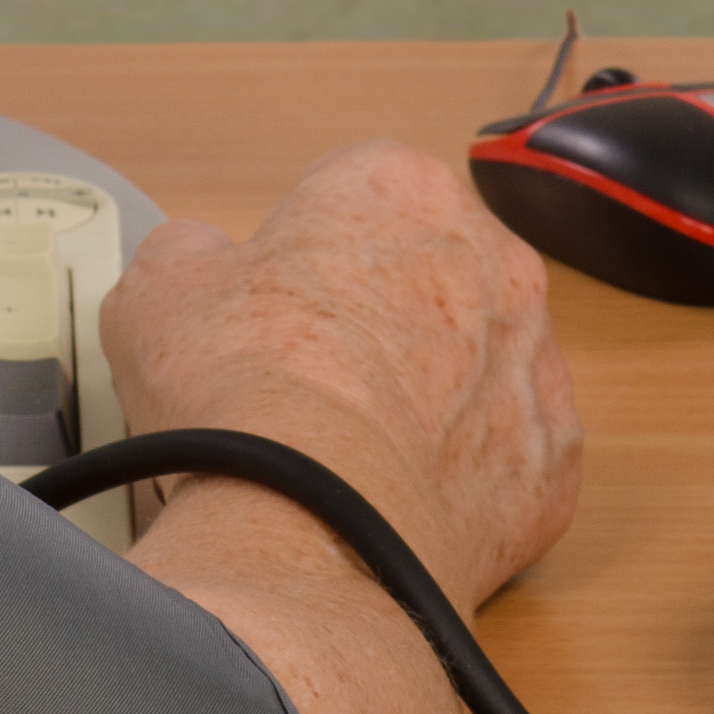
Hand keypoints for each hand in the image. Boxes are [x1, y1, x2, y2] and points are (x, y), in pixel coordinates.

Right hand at [104, 138, 584, 610]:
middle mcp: (491, 258)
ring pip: (479, 364)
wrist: (314, 525)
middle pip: (430, 272)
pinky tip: (395, 499)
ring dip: (430, 393)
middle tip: (308, 376)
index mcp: (400, 188)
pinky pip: (507, 456)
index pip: (352, 193)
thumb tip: (199, 262)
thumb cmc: (244, 391)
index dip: (303, 251)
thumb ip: (189, 254)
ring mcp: (535, 362)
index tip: (270, 302)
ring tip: (348, 450)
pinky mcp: (555, 462)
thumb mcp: (158, 290)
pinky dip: (462, 477)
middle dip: (381, 314)